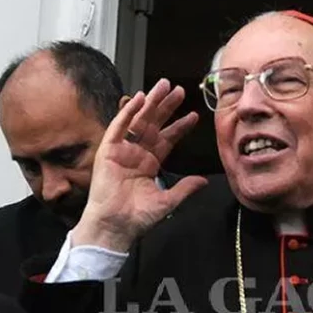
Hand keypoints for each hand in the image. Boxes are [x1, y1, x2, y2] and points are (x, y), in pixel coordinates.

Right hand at [76, 78, 208, 250]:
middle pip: (154, 124)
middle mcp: (136, 154)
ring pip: (138, 120)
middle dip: (167, 107)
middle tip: (179, 90)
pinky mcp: (108, 151)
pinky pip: (119, 127)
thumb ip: (185, 188)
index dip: (179, 127)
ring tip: (163, 86)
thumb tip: (204, 181)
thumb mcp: (167, 202)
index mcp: (149, 164)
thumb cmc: (137, 218)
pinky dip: (128, 112)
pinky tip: (139, 98)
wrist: (115, 226)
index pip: (167, 139)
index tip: (193, 116)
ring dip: (150, 103)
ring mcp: (122, 151)